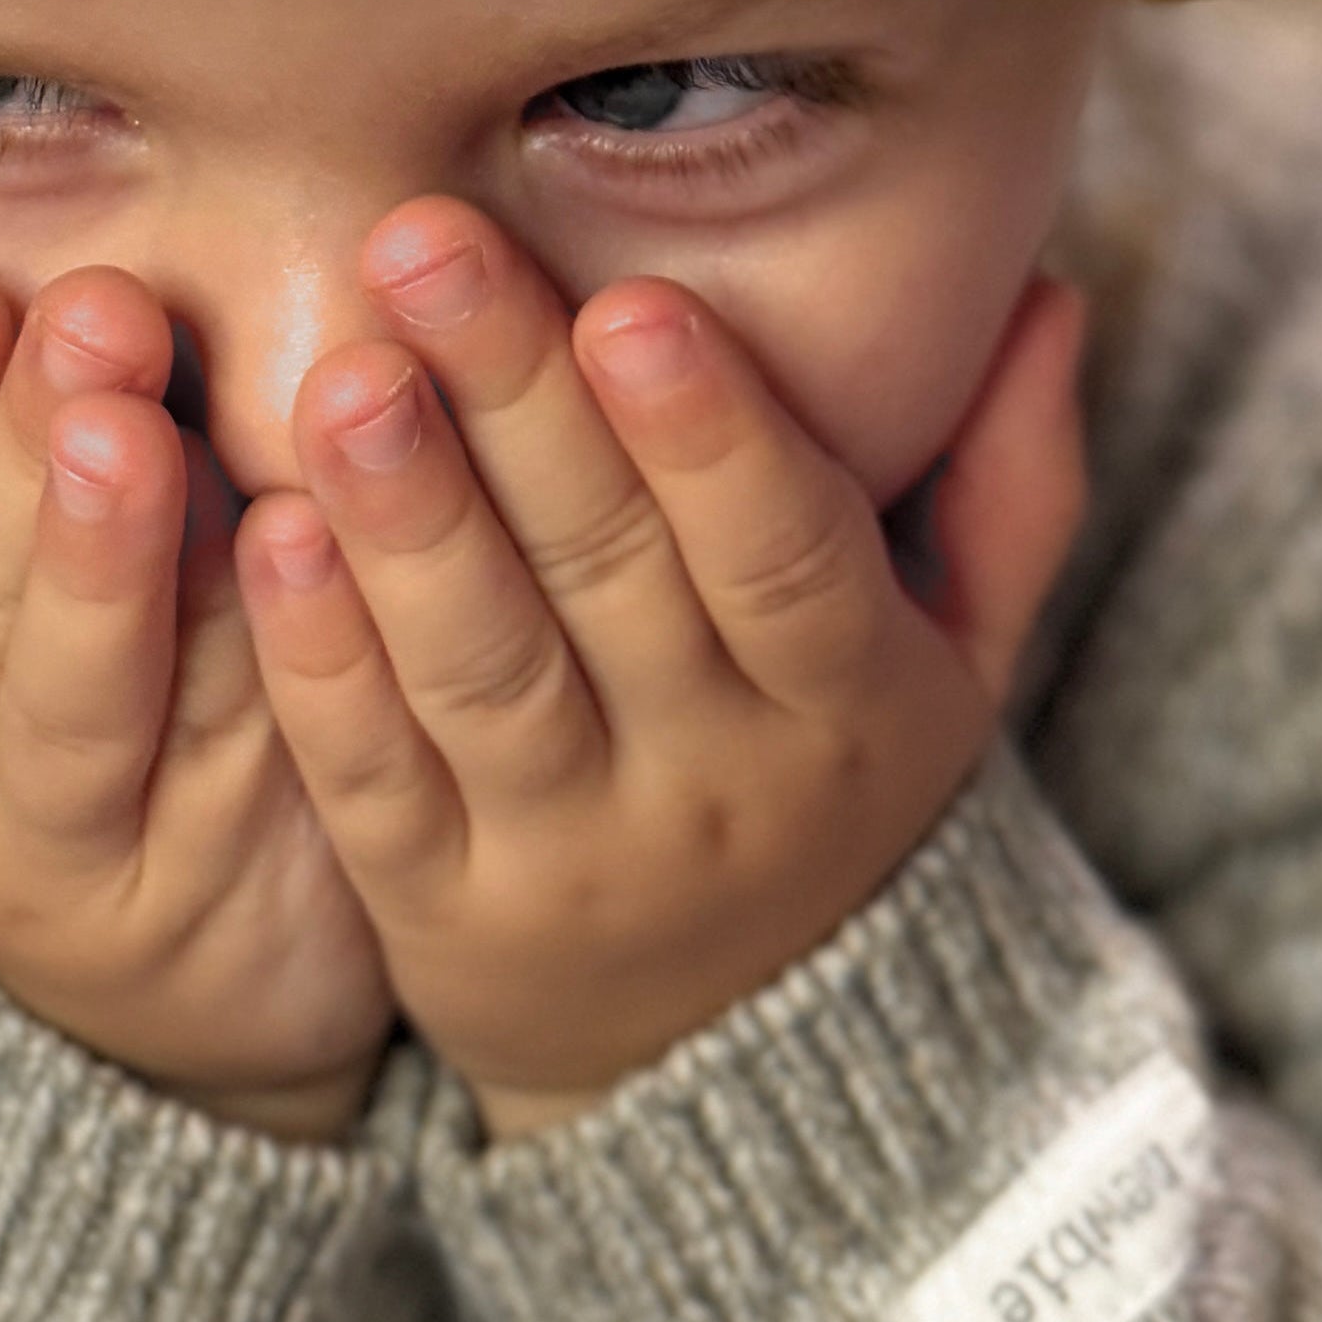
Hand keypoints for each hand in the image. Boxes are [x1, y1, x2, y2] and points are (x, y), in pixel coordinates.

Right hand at [0, 262, 396, 1139]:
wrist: (195, 966)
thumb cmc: (75, 710)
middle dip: (21, 449)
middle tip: (87, 312)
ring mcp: (56, 866)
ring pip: (77, 702)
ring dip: (106, 562)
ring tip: (142, 436)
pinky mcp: (194, 906)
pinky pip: (224, 760)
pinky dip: (249, 654)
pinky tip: (289, 546)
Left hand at [233, 211, 1086, 1139]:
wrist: (741, 1082)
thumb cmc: (839, 787)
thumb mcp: (965, 662)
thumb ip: (1008, 482)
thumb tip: (1054, 289)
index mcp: (851, 701)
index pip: (785, 555)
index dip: (711, 434)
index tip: (632, 302)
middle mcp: (714, 782)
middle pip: (611, 575)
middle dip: (517, 397)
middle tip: (424, 239)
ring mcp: (570, 855)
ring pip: (483, 672)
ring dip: (408, 517)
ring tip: (345, 375)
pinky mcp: (438, 914)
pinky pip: (372, 780)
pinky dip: (320, 659)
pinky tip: (268, 536)